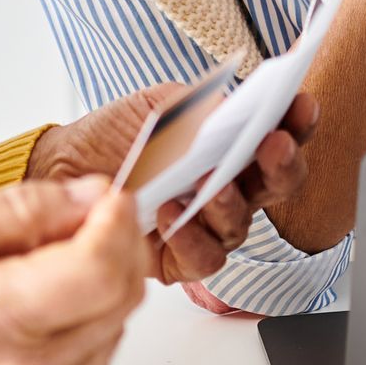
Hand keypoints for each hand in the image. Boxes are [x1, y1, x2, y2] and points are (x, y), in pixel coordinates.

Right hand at [0, 181, 145, 364]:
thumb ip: (16, 208)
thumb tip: (86, 197)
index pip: (99, 269)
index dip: (117, 225)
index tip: (110, 203)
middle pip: (120, 300)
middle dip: (115, 252)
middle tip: (85, 232)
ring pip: (114, 336)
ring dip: (93, 301)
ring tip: (37, 292)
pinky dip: (80, 346)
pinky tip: (35, 337)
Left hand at [28, 88, 318, 287]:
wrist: (65, 167)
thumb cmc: (117, 134)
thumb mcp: (159, 105)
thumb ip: (200, 105)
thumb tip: (235, 108)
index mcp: (234, 146)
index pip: (280, 134)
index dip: (297, 121)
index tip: (300, 104)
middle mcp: (231, 188)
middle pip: (277, 183)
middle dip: (282, 163)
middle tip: (272, 144)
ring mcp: (208, 225)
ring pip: (242, 224)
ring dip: (230, 202)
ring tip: (210, 183)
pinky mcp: (181, 259)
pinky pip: (204, 257)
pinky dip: (192, 237)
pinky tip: (170, 212)